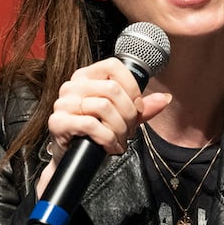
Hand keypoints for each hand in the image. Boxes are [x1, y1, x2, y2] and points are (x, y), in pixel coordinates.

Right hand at [36, 57, 171, 197]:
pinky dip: (107, 138)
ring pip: (103, 107)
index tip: (137, 108)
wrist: (72, 158)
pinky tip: (110, 146)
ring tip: (119, 140)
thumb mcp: (121, 117)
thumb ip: (142, 108)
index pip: (114, 67)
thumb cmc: (95, 134)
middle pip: (112, 89)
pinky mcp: (58, 122)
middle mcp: (73, 86)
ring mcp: (63, 103)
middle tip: (129, 130)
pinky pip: (90, 125)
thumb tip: (165, 99)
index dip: (132, 87)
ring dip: (118, 129)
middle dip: (128, 115)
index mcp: (87, 77)